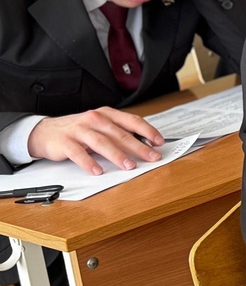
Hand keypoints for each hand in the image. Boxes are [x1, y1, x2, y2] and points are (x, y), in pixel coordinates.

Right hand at [27, 109, 163, 174]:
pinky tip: (98, 171)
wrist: (45, 132)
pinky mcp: (65, 142)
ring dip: (117, 155)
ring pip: (102, 142)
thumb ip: (119, 133)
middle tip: (152, 157)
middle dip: (138, 147)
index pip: (132, 121)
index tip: (160, 142)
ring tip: (129, 166)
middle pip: (120, 134)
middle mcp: (94, 119)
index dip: (148, 131)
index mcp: (107, 114)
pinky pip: (78, 153)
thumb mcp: (100, 127)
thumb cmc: (78, 131)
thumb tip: (144, 145)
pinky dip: (89, 162)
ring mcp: (79, 130)